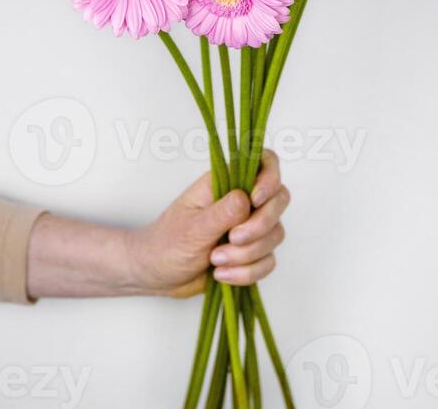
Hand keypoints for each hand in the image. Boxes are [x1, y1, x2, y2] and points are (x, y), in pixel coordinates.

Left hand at [131, 151, 289, 297]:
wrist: (157, 276)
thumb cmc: (166, 243)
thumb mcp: (192, 228)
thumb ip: (222, 213)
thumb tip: (247, 199)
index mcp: (226, 182)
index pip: (265, 162)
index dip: (270, 177)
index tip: (256, 201)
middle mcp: (242, 201)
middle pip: (279, 199)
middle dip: (260, 226)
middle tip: (233, 239)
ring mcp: (249, 227)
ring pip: (275, 234)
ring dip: (248, 254)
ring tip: (216, 260)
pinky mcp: (251, 253)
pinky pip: (268, 261)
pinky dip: (248, 272)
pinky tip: (222, 275)